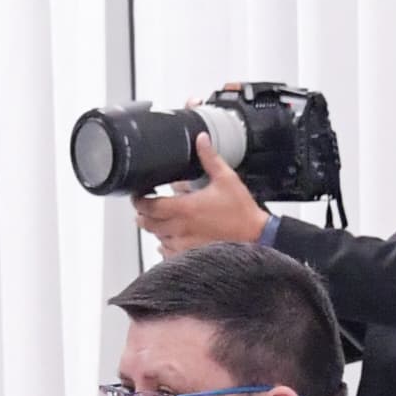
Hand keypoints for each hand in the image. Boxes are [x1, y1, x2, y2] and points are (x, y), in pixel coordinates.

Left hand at [131, 133, 268, 255]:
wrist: (256, 237)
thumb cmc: (242, 213)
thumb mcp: (227, 179)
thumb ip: (210, 158)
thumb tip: (201, 140)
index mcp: (185, 208)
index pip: (149, 206)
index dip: (139, 201)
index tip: (139, 196)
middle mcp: (181, 228)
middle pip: (148, 224)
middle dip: (143, 215)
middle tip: (144, 209)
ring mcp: (184, 245)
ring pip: (157, 238)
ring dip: (156, 229)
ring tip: (160, 221)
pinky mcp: (191, 256)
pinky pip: (168, 253)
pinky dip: (165, 246)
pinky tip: (170, 239)